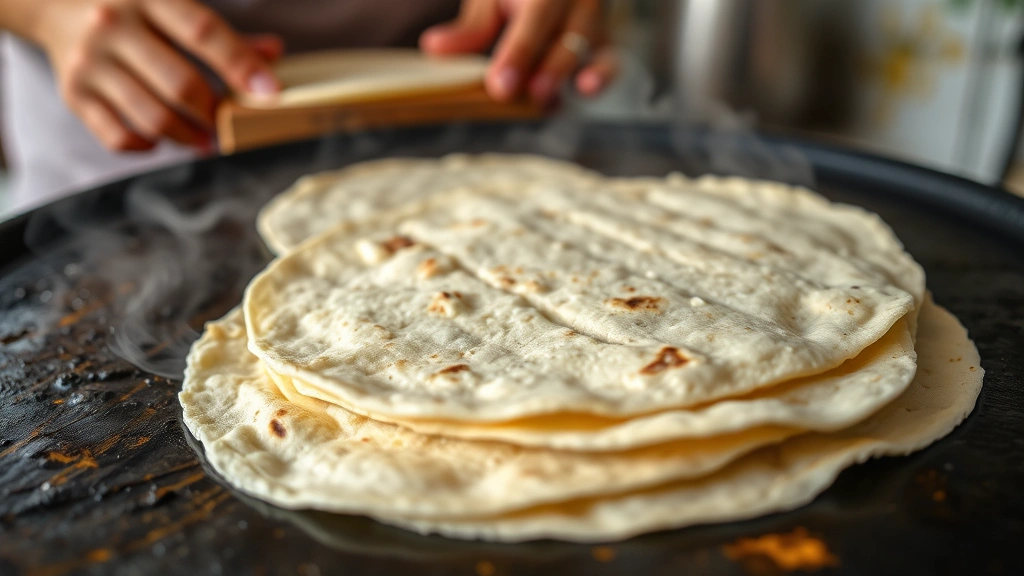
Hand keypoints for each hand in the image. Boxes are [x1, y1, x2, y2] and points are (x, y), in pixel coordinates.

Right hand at [33, 0, 282, 151]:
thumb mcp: (171, 5)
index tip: (269, 92)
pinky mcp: (74, 93)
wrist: (55, 6)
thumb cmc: (133, 10)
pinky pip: (119, 137)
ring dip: (189, 137)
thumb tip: (273, 54)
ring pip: (153, 117)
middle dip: (214, 112)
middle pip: (180, 84)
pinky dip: (148, 145)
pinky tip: (160, 139)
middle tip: (227, 123)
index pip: (203, 33)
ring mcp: (91, 62)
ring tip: (204, 139)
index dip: (240, 65)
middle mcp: (114, 25)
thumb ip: (222, 35)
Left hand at [420, 0, 617, 104]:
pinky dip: (603, 75)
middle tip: (512, 94)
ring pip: (592, 47)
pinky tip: (586, 89)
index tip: (499, 86)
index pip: (537, 16)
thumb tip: (433, 48)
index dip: (519, 53)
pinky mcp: (602, 42)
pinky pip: (611, 58)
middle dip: (541, 67)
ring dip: (567, 74)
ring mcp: (593, 19)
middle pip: (566, 33)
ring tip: (544, 99)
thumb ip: (469, 26)